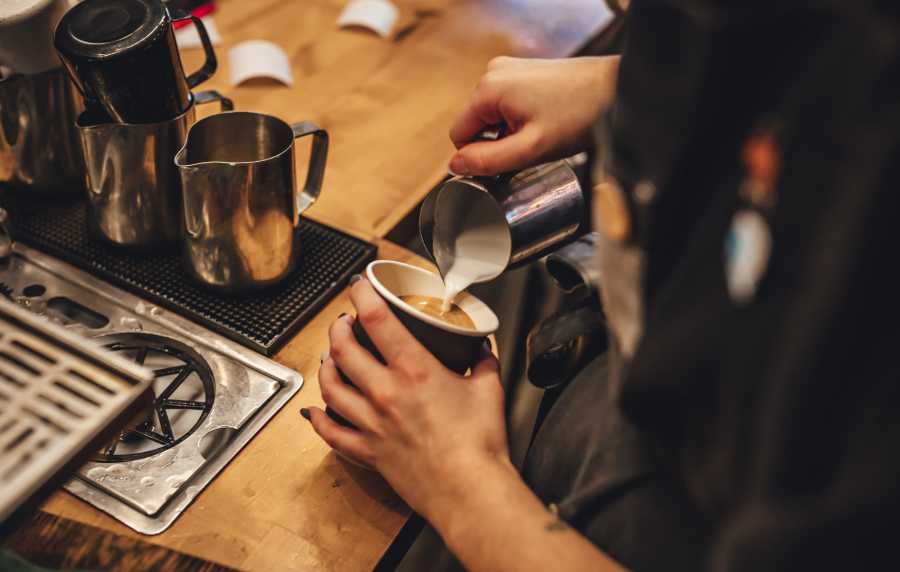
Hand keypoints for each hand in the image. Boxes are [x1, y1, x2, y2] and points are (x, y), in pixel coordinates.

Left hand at [304, 278, 510, 519]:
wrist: (468, 492)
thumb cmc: (479, 446)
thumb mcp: (489, 389)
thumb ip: (483, 362)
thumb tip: (481, 349)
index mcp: (415, 371)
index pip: (376, 319)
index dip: (362, 294)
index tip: (359, 285)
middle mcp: (385, 393)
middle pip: (343, 349)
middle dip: (338, 328)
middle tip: (344, 321)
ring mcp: (372, 423)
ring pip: (330, 386)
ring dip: (326, 366)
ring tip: (329, 356)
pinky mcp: (368, 451)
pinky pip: (332, 431)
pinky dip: (319, 418)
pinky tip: (316, 410)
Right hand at [448, 55, 619, 175]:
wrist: (617, 90)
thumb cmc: (580, 115)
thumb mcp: (530, 149)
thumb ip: (488, 161)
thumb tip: (456, 165)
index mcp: (488, 89)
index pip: (459, 134)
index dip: (479, 156)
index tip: (509, 161)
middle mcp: (494, 72)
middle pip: (476, 124)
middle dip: (497, 142)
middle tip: (531, 148)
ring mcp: (510, 68)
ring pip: (492, 116)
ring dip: (510, 132)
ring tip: (542, 134)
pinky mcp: (525, 71)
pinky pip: (508, 104)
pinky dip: (521, 119)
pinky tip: (545, 122)